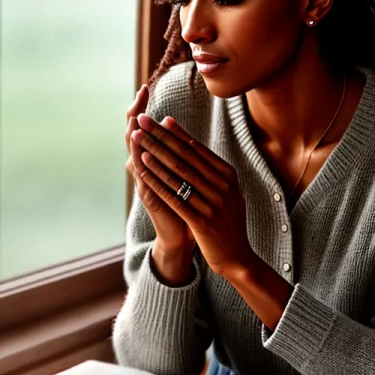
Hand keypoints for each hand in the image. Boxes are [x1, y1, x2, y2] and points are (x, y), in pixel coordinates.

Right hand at [125, 85, 194, 256]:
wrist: (189, 236)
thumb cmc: (190, 205)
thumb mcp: (189, 176)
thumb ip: (184, 157)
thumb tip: (185, 137)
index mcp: (158, 162)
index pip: (148, 130)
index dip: (144, 110)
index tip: (146, 88)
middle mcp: (147, 170)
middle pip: (135, 136)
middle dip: (136, 115)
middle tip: (138, 93)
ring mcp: (146, 184)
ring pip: (135, 156)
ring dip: (135, 138)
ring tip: (134, 118)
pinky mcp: (150, 200)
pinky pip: (142, 181)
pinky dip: (140, 167)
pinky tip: (139, 154)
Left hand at [131, 114, 254, 277]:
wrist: (237, 255)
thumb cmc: (227, 221)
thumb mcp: (226, 191)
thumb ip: (212, 170)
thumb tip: (190, 144)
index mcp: (228, 176)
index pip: (197, 149)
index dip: (175, 133)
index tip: (158, 118)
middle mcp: (222, 186)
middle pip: (185, 156)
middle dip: (160, 136)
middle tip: (142, 120)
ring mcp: (213, 203)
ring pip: (178, 174)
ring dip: (155, 154)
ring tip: (138, 139)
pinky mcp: (202, 221)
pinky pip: (174, 197)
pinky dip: (157, 181)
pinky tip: (143, 169)